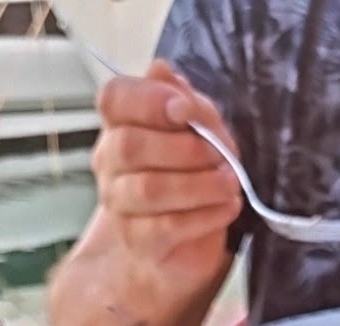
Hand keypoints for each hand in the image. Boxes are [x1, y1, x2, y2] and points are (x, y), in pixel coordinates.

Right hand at [92, 59, 242, 281]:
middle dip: (185, 148)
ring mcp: (119, 203)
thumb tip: (161, 70)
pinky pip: (167, 226)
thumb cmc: (191, 172)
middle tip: (221, 154)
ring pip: (150, 189)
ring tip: (229, 183)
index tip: (186, 111)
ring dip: (200, 184)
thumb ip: (184, 101)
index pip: (114, 98)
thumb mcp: (198, 128)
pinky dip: (205, 215)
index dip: (149, 100)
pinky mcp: (138, 241)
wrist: (185, 238)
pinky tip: (227, 207)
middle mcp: (110, 161)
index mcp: (120, 123)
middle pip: (130, 146)